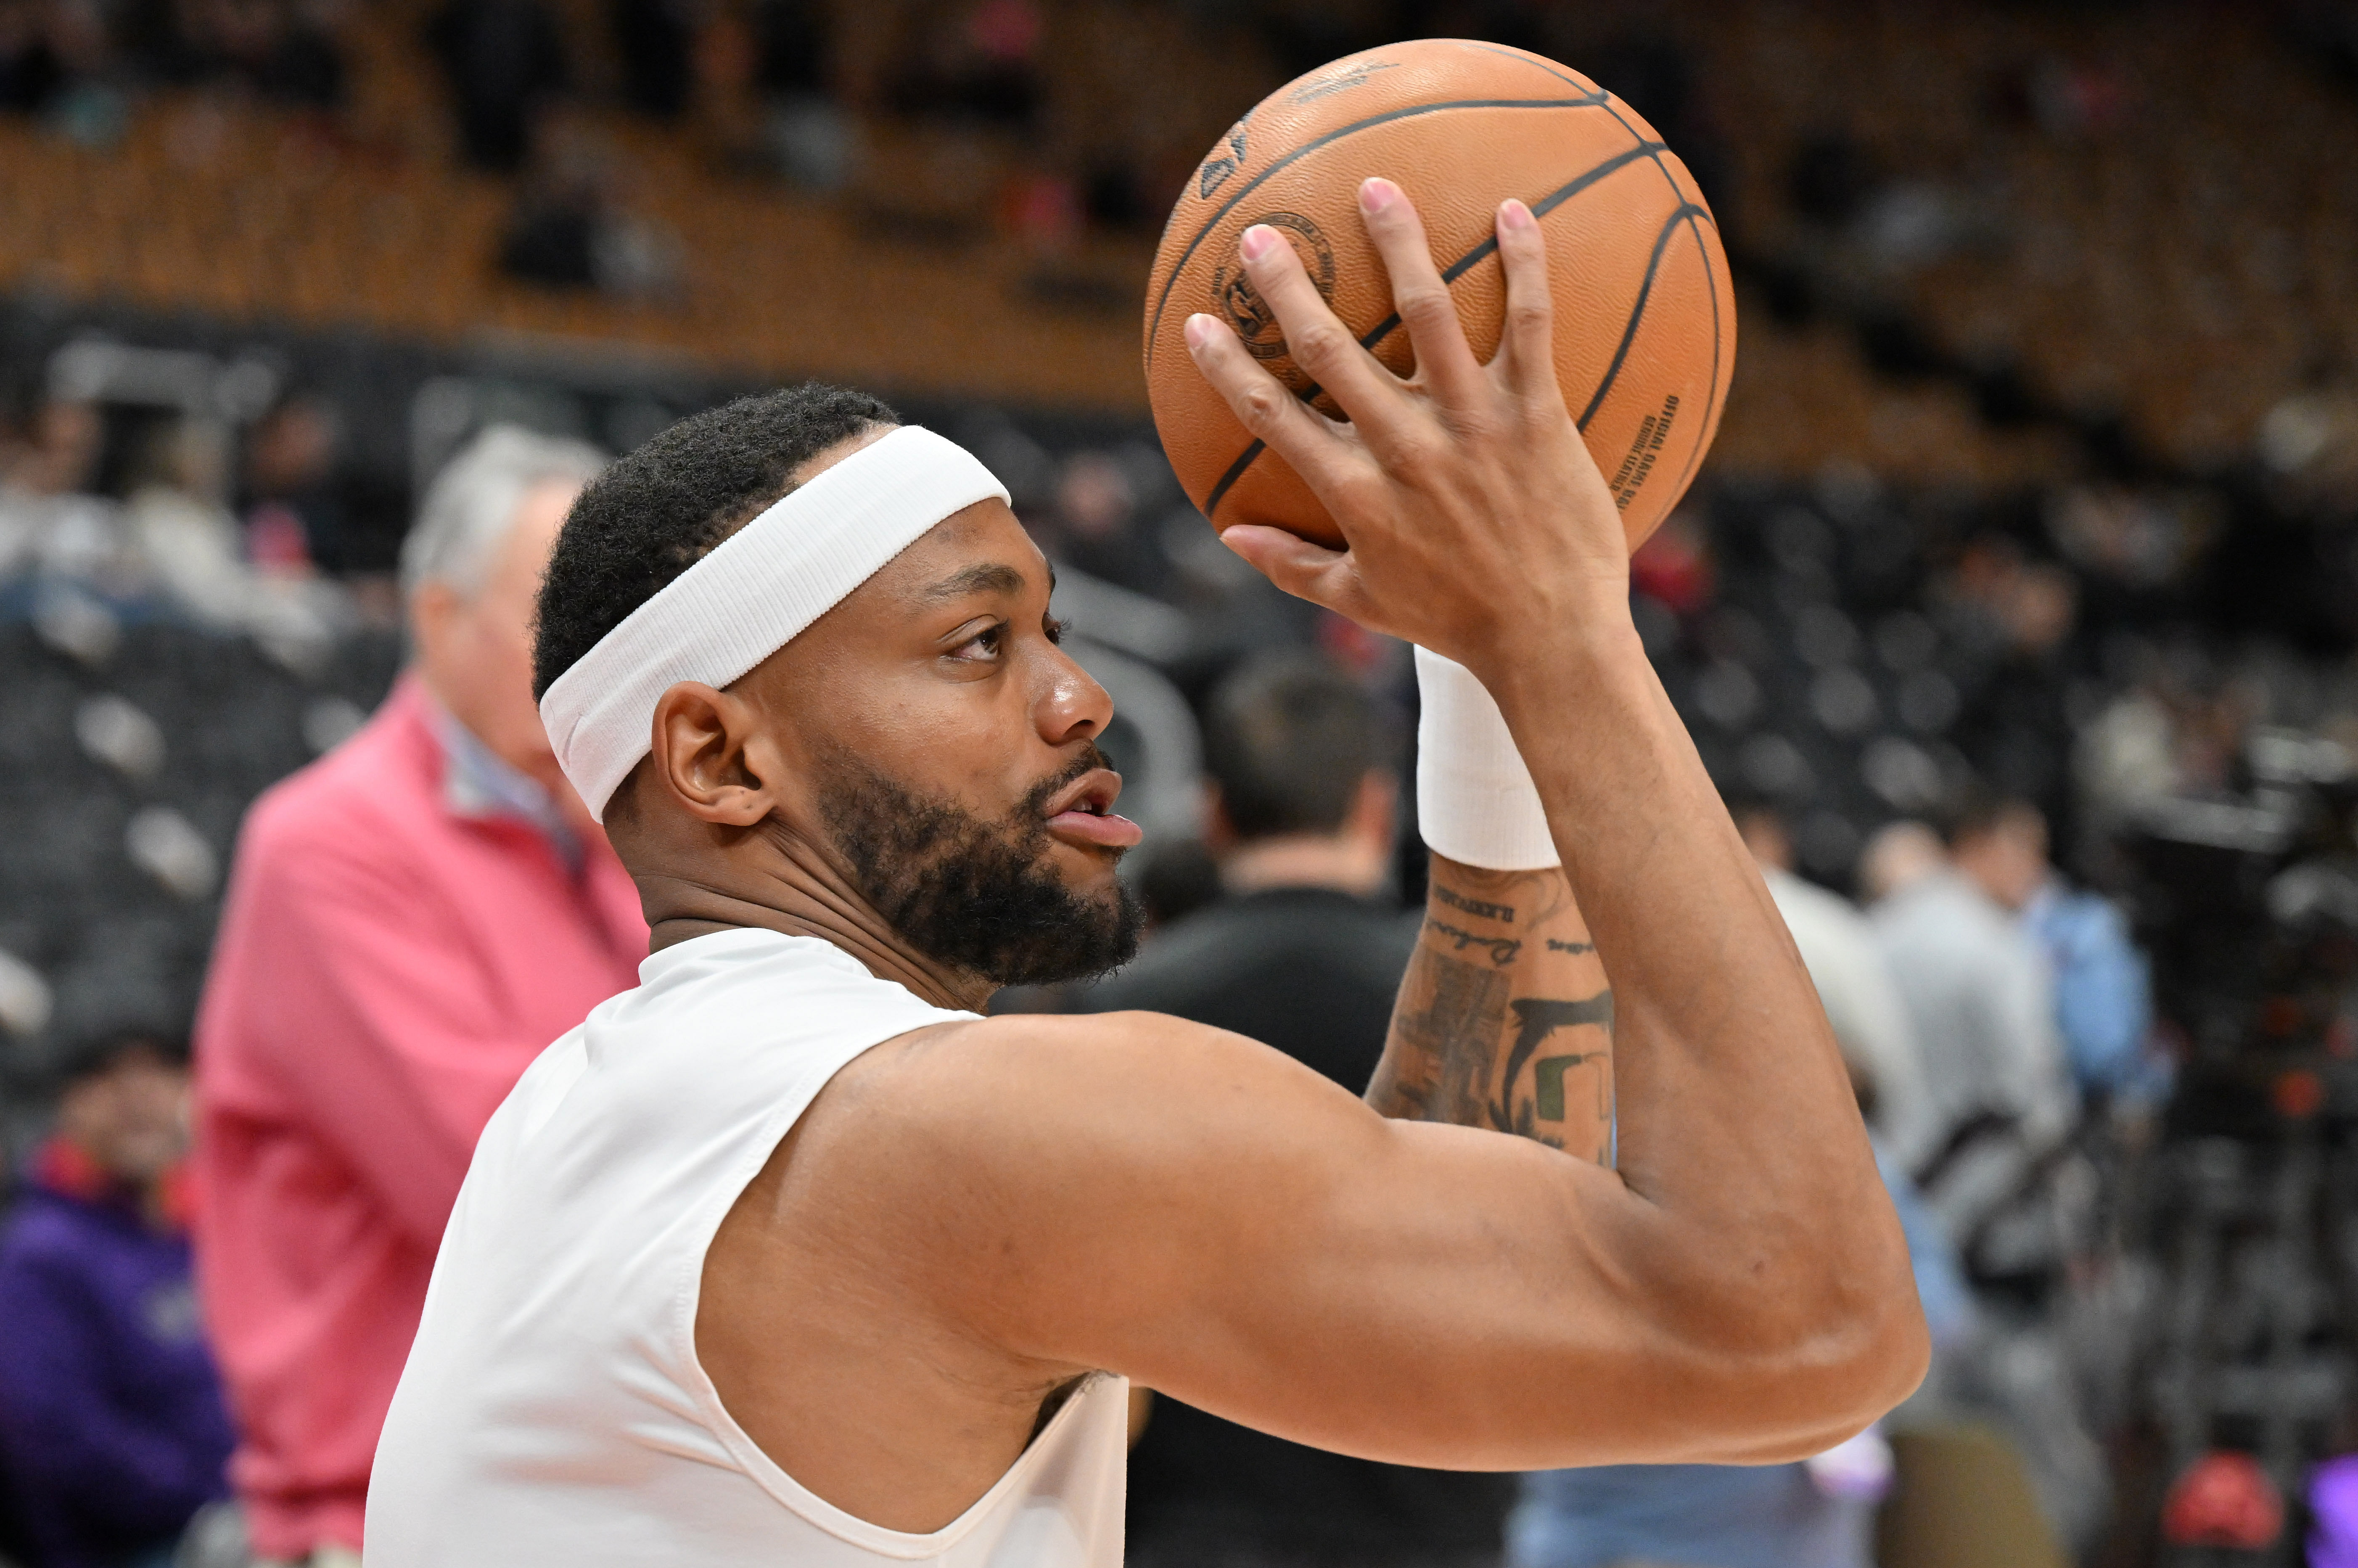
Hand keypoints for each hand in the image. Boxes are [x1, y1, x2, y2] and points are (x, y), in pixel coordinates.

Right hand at [1183, 179, 1632, 676]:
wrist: (1552, 641)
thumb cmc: (1456, 622)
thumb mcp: (1362, 601)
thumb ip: (1293, 565)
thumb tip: (1229, 535)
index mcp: (1357, 493)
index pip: (1275, 418)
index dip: (1229, 369)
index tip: (1197, 324)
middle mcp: (1407, 448)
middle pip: (1333, 352)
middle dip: (1290, 290)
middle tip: (1261, 235)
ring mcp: (1474, 425)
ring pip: (1428, 315)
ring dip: (1399, 245)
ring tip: (1377, 187)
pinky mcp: (1538, 416)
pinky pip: (1530, 325)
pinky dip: (1524, 266)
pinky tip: (1513, 212)